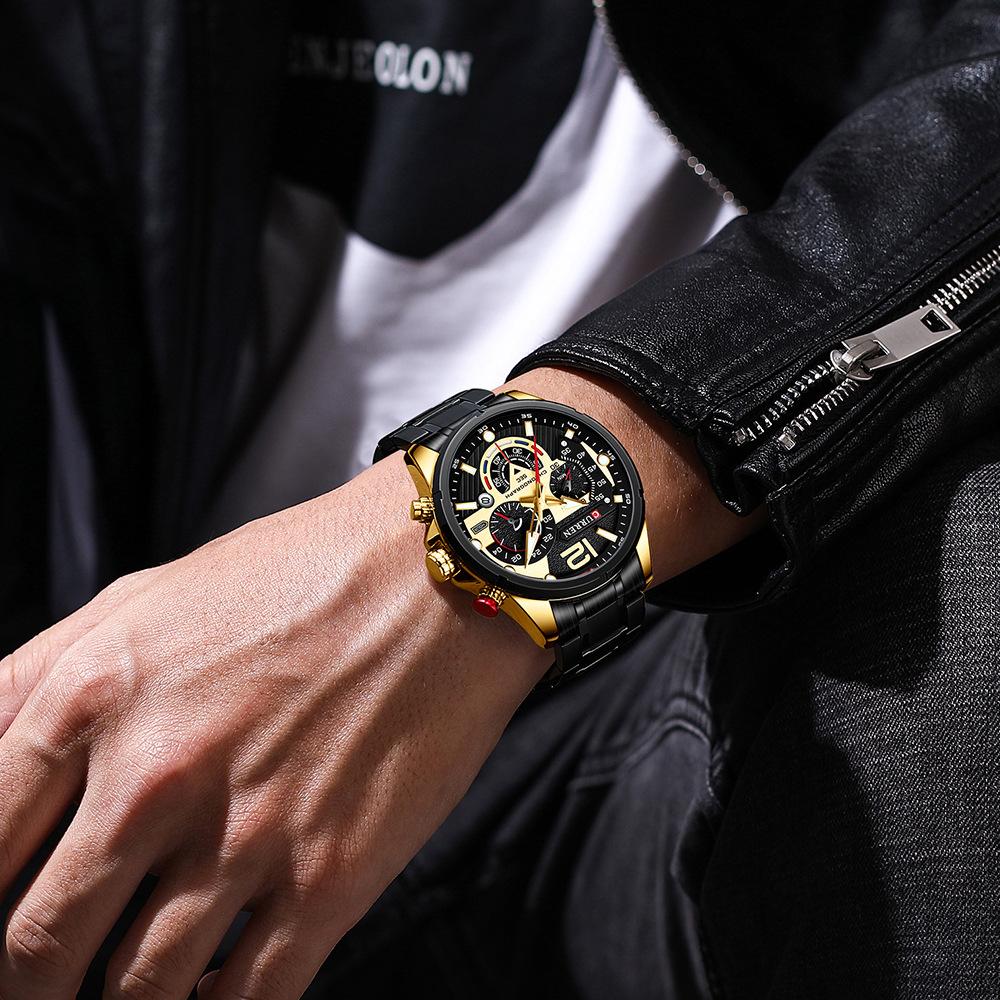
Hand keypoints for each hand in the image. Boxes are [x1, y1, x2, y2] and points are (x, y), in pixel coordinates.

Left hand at [0, 460, 547, 999]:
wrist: (438, 576)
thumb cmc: (297, 575)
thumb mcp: (143, 596)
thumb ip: (38, 679)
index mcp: (95, 698)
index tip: (0, 926)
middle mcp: (157, 778)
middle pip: (34, 951)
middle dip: (24, 984)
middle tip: (39, 981)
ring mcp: (246, 837)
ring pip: (135, 995)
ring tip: (120, 989)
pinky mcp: (329, 879)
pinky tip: (207, 996)